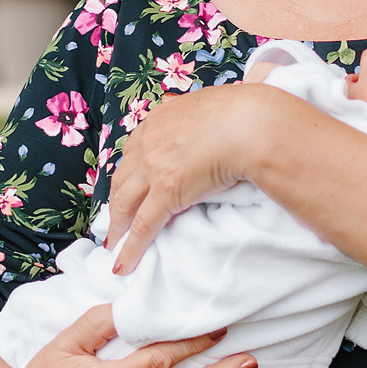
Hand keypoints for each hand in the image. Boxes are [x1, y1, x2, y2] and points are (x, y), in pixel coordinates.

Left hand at [106, 84, 292, 272]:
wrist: (252, 124)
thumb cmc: (242, 113)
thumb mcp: (207, 104)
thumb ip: (192, 112)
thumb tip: (191, 112)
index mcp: (158, 120)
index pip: (133, 152)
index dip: (128, 174)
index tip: (126, 187)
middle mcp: (148, 142)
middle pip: (122, 179)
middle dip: (116, 201)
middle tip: (114, 219)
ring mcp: (154, 167)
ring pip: (124, 204)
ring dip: (117, 226)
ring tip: (114, 243)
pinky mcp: (166, 191)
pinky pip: (143, 226)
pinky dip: (131, 248)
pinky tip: (124, 264)